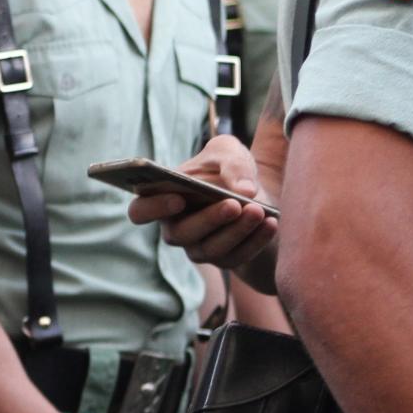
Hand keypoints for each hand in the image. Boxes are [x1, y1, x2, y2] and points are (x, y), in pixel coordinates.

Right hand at [127, 135, 277, 270]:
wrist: (255, 190)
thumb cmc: (228, 168)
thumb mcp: (230, 152)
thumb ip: (232, 163)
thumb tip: (243, 190)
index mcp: (163, 197)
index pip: (140, 211)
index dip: (154, 208)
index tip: (178, 198)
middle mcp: (176, 227)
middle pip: (180, 234)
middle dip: (209, 220)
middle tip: (234, 204)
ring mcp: (198, 247)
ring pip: (211, 249)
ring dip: (236, 231)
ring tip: (258, 211)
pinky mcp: (224, 259)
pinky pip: (237, 257)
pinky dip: (255, 241)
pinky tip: (271, 223)